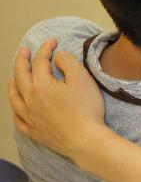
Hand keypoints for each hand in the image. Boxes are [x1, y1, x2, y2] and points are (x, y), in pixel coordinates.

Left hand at [8, 39, 106, 160]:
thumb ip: (68, 62)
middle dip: (22, 61)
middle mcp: (30, 99)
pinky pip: (18, 119)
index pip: (40, 62)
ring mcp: (29, 116)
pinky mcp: (33, 131)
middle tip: (23, 51)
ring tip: (13, 76)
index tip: (53, 41)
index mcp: (41, 85)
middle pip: (21, 76)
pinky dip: (15, 109)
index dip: (46, 48)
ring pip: (14, 97)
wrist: (85, 140)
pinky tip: (18, 107)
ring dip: (13, 83)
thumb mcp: (82, 79)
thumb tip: (57, 57)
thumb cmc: (85, 109)